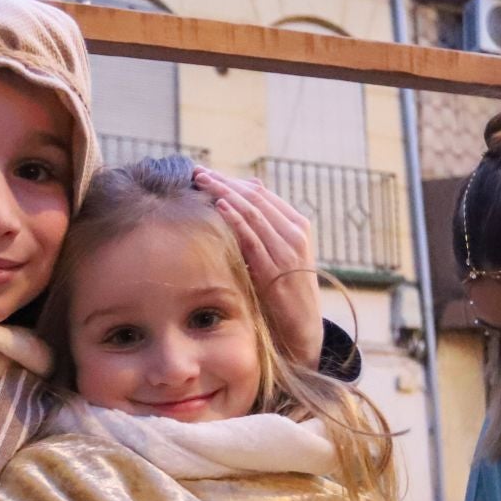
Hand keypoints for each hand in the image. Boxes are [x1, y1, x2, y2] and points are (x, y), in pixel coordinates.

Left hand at [193, 167, 323, 365]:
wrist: (303, 329)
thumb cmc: (284, 293)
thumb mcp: (275, 257)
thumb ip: (262, 231)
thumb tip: (241, 196)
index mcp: (296, 225)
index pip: (260, 194)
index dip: (232, 181)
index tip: (206, 173)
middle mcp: (295, 233)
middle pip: (255, 197)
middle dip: (224, 182)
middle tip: (197, 171)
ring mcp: (288, 250)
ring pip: (253, 212)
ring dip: (225, 193)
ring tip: (202, 181)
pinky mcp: (277, 268)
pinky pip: (254, 238)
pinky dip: (237, 219)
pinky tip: (220, 206)